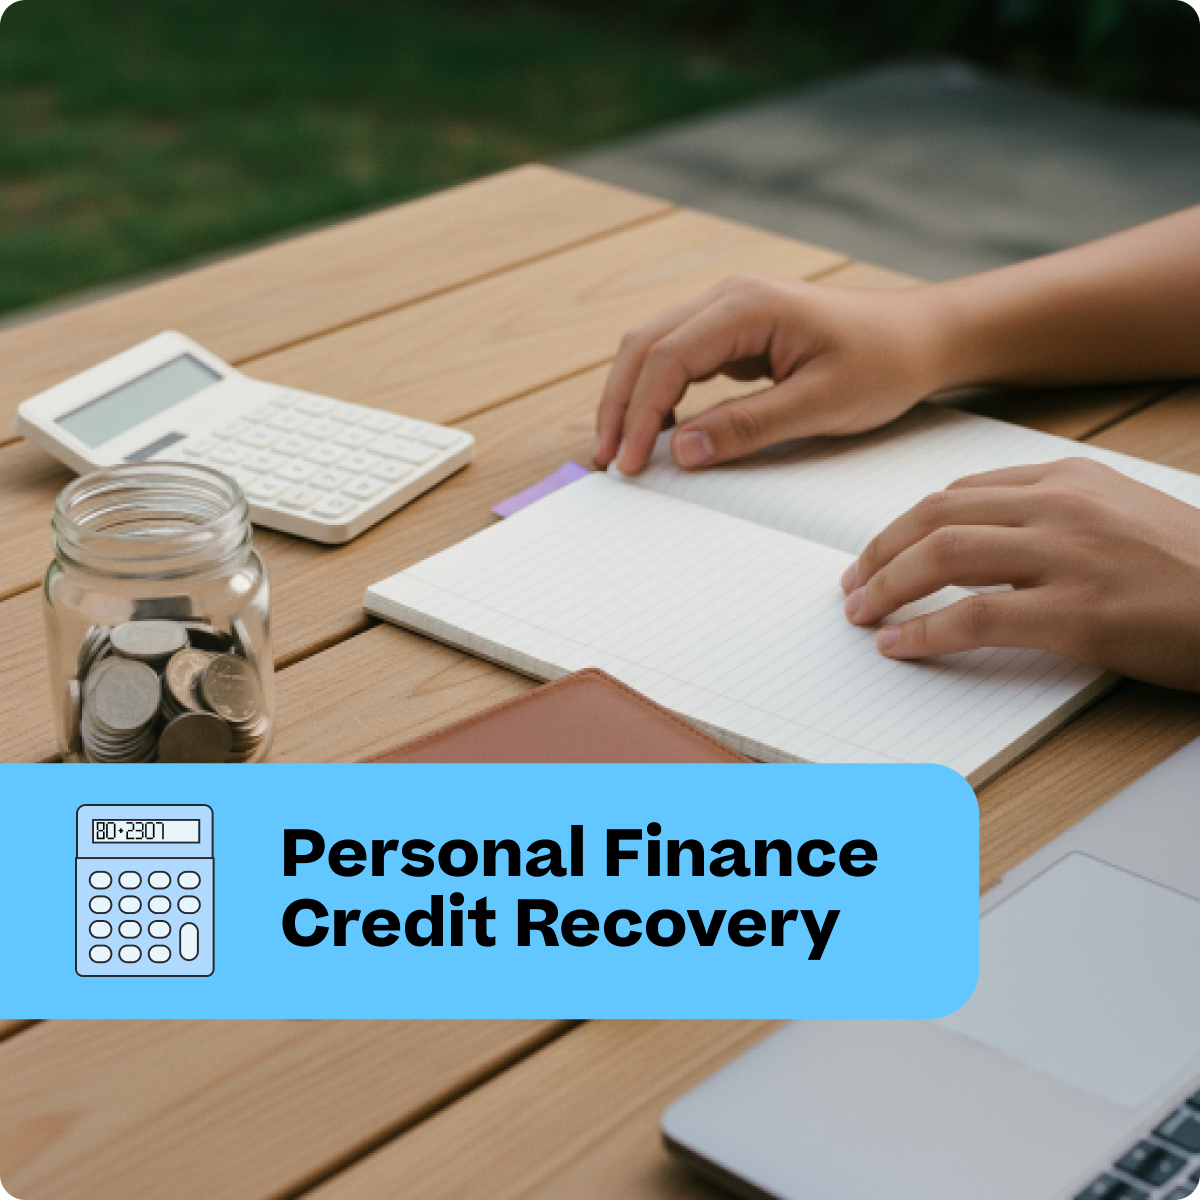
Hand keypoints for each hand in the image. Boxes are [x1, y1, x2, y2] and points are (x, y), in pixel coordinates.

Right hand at [594, 273, 943, 474]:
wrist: (920, 338)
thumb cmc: (882, 364)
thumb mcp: (820, 404)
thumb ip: (749, 426)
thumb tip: (682, 449)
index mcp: (747, 306)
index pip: (667, 359)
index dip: (640, 414)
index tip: (631, 465)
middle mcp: (728, 297)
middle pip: (644, 346)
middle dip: (619, 405)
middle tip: (608, 460)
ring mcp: (729, 310)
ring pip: (653, 349)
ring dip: (632, 398)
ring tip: (621, 450)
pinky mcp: (734, 331)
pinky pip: (678, 358)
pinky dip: (658, 394)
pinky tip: (657, 431)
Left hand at [841, 458, 1200, 690]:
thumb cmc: (1191, 569)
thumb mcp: (1120, 515)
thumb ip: (1050, 515)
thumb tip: (972, 537)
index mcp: (1069, 478)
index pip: (958, 494)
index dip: (903, 526)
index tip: (875, 553)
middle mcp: (1064, 505)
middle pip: (936, 517)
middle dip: (878, 552)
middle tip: (851, 585)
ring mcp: (1072, 555)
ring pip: (944, 556)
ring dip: (887, 586)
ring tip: (861, 614)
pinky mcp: (1081, 612)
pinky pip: (976, 616)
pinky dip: (926, 631)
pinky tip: (900, 644)